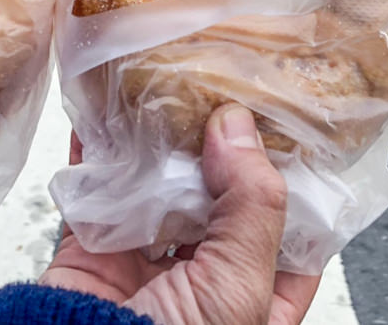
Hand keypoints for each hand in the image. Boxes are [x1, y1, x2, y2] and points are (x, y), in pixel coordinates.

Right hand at [40, 104, 319, 324]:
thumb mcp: (237, 288)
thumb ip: (251, 208)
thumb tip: (238, 129)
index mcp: (257, 296)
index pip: (289, 226)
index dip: (290, 174)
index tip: (282, 121)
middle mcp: (206, 276)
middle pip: (220, 195)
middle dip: (218, 145)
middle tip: (220, 92)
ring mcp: (150, 259)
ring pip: (161, 184)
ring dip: (159, 141)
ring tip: (166, 93)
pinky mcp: (97, 246)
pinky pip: (99, 187)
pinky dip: (97, 149)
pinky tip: (106, 114)